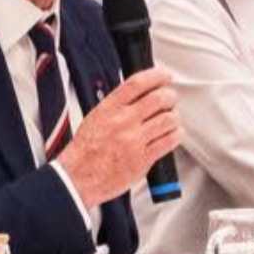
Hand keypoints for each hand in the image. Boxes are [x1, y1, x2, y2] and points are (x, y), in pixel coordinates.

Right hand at [57, 67, 182, 207]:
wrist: (78, 177)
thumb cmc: (86, 150)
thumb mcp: (96, 117)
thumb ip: (118, 105)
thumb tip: (140, 94)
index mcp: (109, 109)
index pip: (137, 83)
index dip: (156, 76)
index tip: (164, 76)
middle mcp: (123, 122)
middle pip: (159, 98)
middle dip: (170, 96)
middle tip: (170, 99)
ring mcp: (134, 140)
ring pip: (169, 119)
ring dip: (174, 117)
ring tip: (170, 119)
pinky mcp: (143, 159)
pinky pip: (170, 141)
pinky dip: (176, 134)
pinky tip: (172, 134)